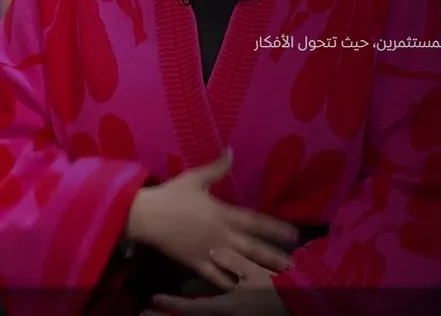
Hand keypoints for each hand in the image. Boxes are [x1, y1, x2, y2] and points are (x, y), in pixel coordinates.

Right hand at [127, 150, 297, 288]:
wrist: (146, 216)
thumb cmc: (171, 195)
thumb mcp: (195, 178)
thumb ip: (217, 167)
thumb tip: (231, 150)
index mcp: (224, 213)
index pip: (256, 222)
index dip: (276, 228)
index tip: (294, 234)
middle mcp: (221, 235)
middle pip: (254, 248)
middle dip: (274, 257)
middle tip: (293, 266)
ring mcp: (210, 252)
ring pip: (239, 266)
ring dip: (258, 273)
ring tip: (276, 280)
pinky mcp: (197, 264)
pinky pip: (217, 278)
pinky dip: (230, 284)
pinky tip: (242, 289)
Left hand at [147, 249, 290, 315]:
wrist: (297, 309)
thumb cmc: (278, 293)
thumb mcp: (257, 276)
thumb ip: (235, 263)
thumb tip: (214, 251)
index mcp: (225, 308)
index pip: (192, 309)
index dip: (171, 305)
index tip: (153, 300)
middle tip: (143, 315)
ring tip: (153, 314)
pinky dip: (193, 311)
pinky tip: (183, 308)